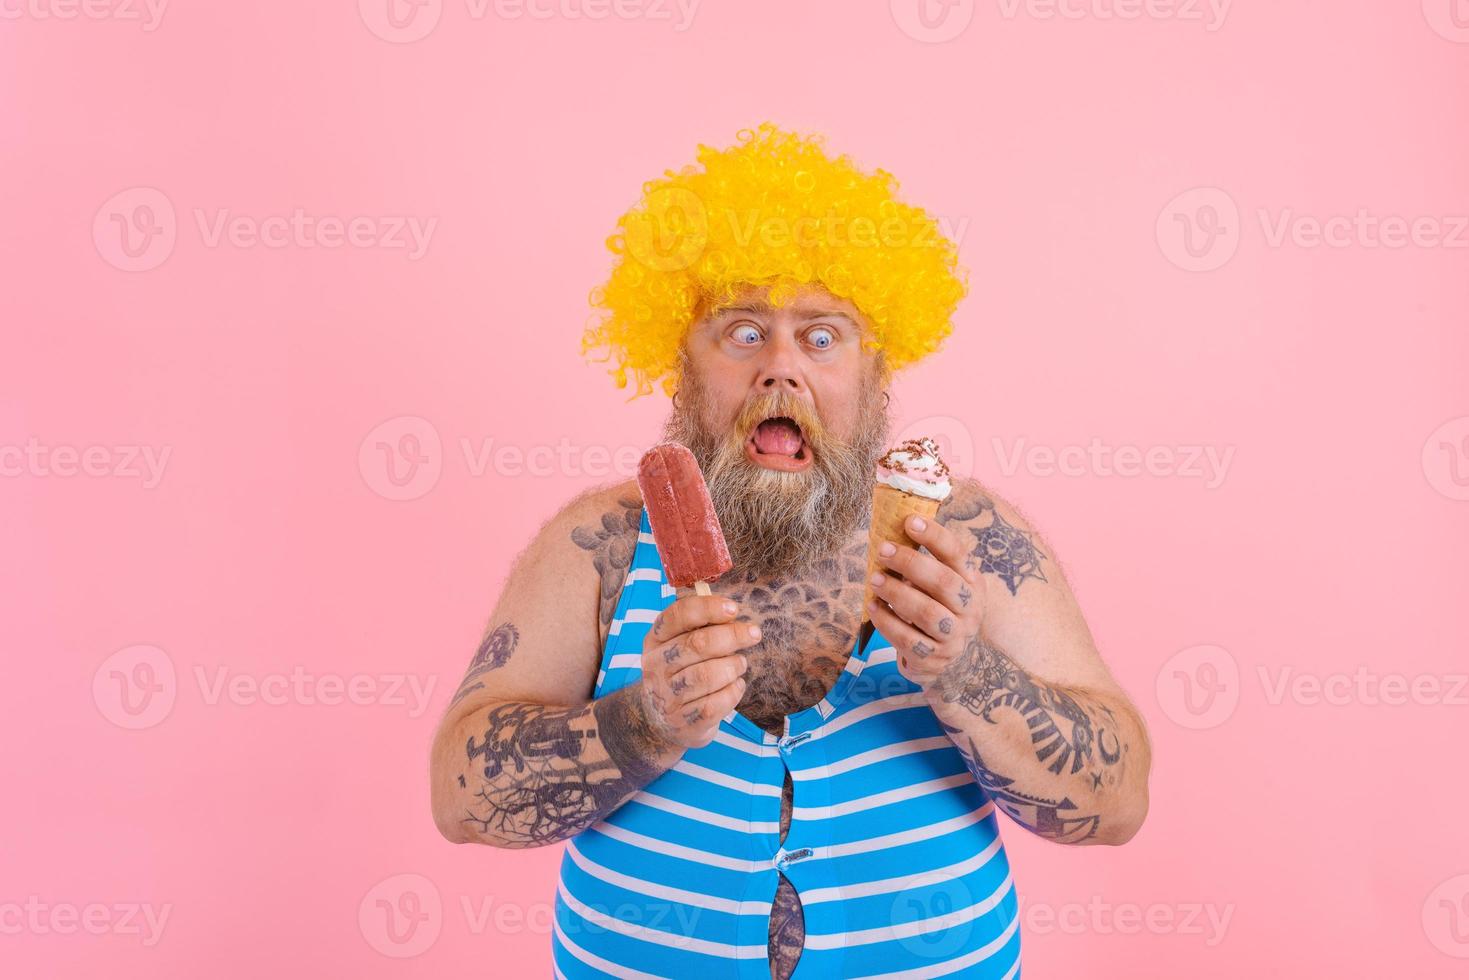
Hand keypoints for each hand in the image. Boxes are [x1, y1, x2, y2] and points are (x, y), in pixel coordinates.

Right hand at [636, 594, 759, 748]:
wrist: (663, 720)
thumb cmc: (681, 672)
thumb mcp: (680, 645)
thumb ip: (702, 627)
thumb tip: (731, 613)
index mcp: (654, 640)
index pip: (677, 616)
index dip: (708, 608)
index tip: (734, 609)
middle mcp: (656, 667)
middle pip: (697, 644)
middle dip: (732, 636)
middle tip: (753, 634)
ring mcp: (667, 697)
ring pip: (708, 675)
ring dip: (733, 666)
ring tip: (740, 664)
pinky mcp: (684, 722)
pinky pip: (716, 703)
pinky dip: (734, 691)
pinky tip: (736, 685)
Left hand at [866, 513, 984, 690]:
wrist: (957, 665)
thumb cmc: (943, 612)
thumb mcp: (946, 589)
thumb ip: (927, 567)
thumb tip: (891, 535)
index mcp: (972, 583)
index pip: (957, 554)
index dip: (935, 536)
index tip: (909, 521)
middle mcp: (968, 610)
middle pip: (943, 582)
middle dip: (910, 562)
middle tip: (883, 550)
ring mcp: (953, 637)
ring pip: (927, 612)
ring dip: (897, 593)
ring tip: (874, 579)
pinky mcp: (934, 660)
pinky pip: (908, 640)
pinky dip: (887, 622)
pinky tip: (873, 608)